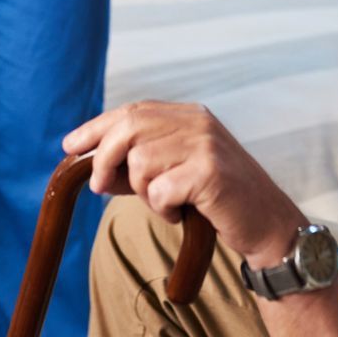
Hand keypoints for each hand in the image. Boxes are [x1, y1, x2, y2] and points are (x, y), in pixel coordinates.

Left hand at [63, 101, 304, 266]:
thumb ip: (143, 163)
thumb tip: (95, 166)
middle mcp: (198, 122)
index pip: (132, 111)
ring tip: (169, 203)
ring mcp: (206, 145)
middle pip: (129, 129)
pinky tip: (182, 212)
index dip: (96, 127)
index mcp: (190, 116)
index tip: (69, 146)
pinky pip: (160, 191)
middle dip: (104, 159)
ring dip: (144, 193)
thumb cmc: (218, 202)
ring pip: (140, 163)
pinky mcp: (211, 173)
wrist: (268, 225)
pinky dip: (162, 209)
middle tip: (101, 188)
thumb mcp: (178, 173)